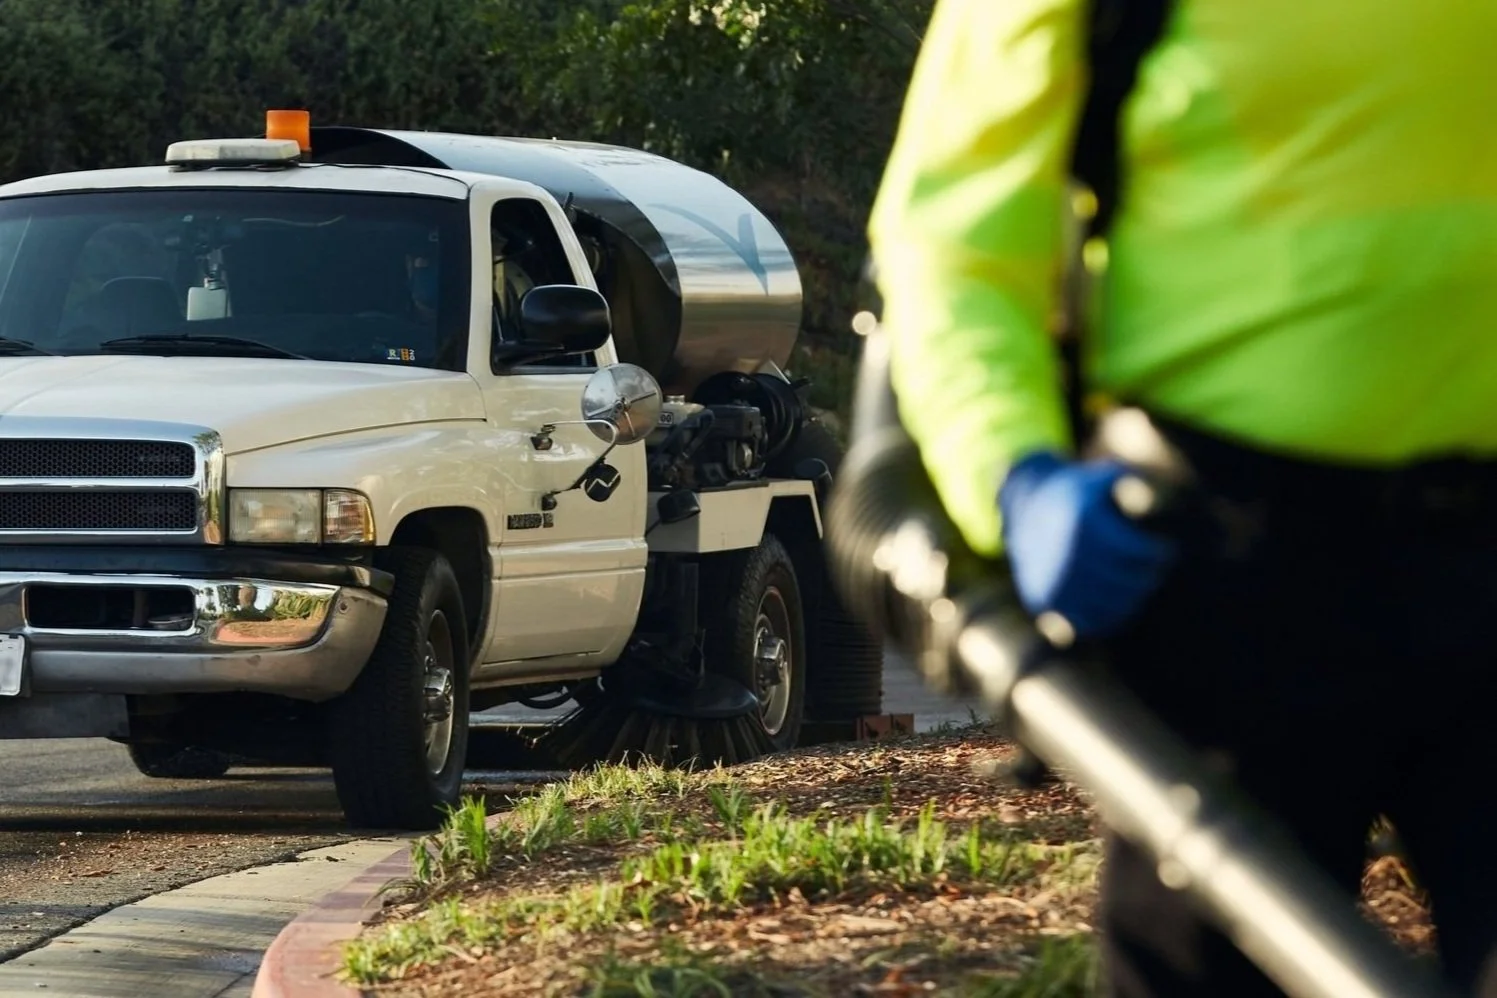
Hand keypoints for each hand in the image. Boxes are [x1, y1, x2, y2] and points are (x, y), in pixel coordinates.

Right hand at [998, 450, 1176, 640]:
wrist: (1025, 508)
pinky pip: (1087, 622)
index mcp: (1085, 523)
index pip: (1138, 552)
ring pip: (1111, 605)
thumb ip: (1137, 483)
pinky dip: (1108, 617)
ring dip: (1134, 598)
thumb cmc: (1078, 493)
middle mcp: (1067, 554)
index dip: (1161, 554)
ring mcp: (1053, 581)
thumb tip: (1161, 501)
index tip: (1168, 552)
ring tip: (1141, 586)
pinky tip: (1120, 602)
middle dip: (1150, 577)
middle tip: (1157, 571)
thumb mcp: (1104, 477)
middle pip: (1128, 580)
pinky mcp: (1043, 601)